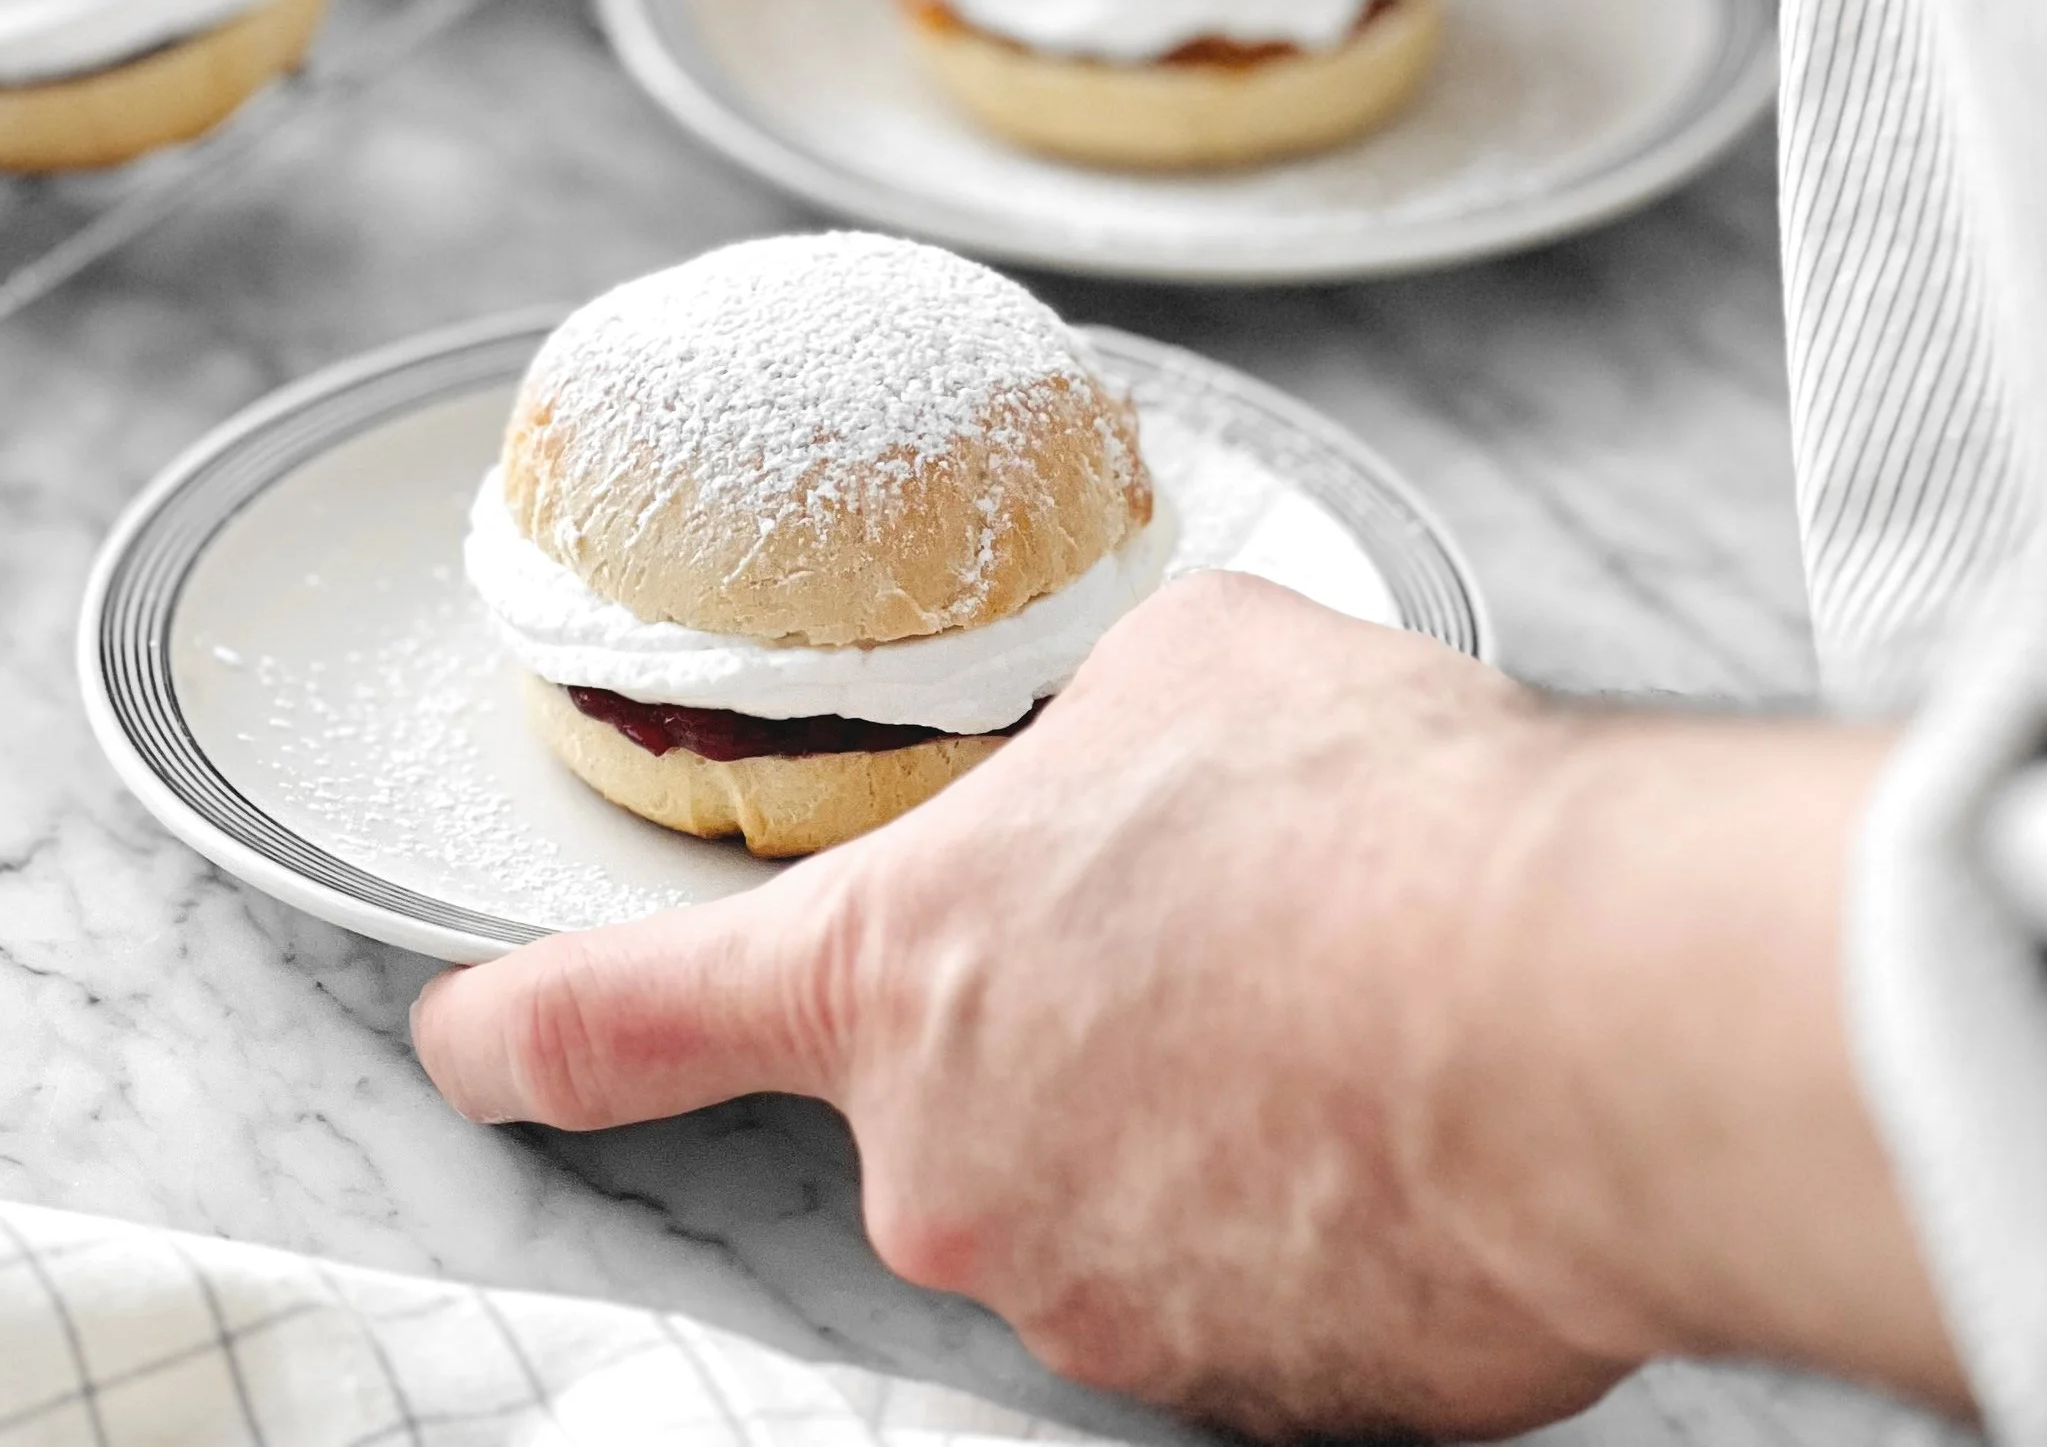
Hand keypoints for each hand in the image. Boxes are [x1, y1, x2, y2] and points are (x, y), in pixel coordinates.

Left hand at [414, 578, 1961, 1436]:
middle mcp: (957, 1174)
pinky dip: (1304, 1208)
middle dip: (1067, 1031)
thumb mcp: (1189, 672)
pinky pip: (1244, 1282)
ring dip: (1204, 1115)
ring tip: (1346, 1014)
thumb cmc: (1373, 826)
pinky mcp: (1258, 1402)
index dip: (530, 1029)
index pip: (631, 1015)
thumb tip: (1121, 771)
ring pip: (1116, 1194)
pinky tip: (1397, 1111)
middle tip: (1232, 948)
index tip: (472, 1042)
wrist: (1575, 1010)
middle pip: (959, 1105)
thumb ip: (1092, 743)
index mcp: (895, 976)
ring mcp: (1103, 1307)